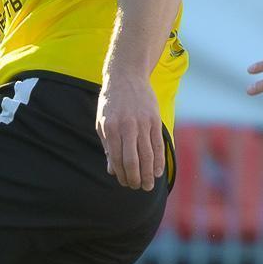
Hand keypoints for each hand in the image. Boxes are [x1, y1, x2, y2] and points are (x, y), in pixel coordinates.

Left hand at [96, 73, 164, 189]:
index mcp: (111, 128)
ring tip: (149, 185)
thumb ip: (108, 146)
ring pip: (148, 155)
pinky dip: (159, 160)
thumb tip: (112, 170)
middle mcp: (127, 126)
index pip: (117, 159)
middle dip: (135, 178)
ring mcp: (143, 123)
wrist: (126, 76)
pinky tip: (158, 171)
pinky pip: (158, 145)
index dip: (121, 174)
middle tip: (138, 187)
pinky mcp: (155, 120)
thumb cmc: (111, 102)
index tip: (125, 182)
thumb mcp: (102, 122)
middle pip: (133, 160)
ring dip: (149, 173)